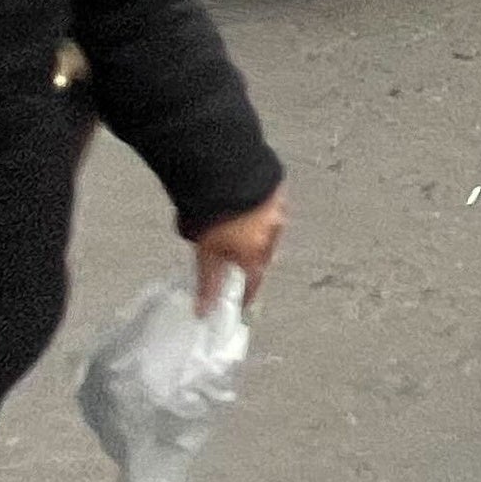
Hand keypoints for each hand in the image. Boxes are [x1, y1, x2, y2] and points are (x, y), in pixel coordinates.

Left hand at [191, 188, 284, 310]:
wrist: (222, 170)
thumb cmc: (213, 214)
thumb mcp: (204, 253)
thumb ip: (207, 282)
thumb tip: (203, 311)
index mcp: (257, 252)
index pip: (255, 281)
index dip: (248, 293)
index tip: (244, 301)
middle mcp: (274, 232)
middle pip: (263, 254)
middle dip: (252, 259)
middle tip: (237, 261)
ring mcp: (277, 206)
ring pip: (269, 228)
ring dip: (256, 232)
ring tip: (238, 229)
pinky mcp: (274, 184)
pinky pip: (268, 204)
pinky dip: (258, 210)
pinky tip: (245, 205)